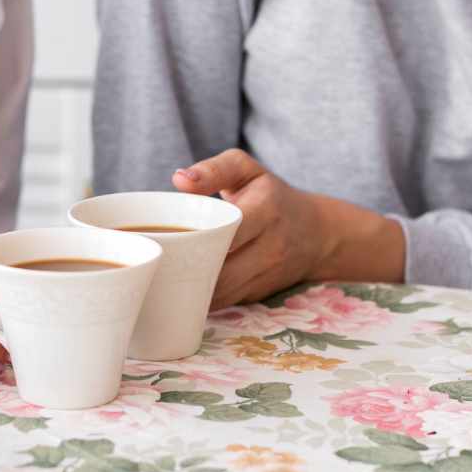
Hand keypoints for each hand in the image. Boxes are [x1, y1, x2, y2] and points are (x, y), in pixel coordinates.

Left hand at [172, 149, 405, 308]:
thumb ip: (215, 169)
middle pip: (221, 270)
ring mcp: (267, 276)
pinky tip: (180, 289)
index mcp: (266, 210)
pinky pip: (224, 302)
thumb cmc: (271, 196)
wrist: (318, 233)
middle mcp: (271, 247)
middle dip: (185, 270)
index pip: (227, 232)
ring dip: (190, 289)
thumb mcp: (247, 171)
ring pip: (221, 293)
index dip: (193, 239)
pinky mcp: (259, 295)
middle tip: (153, 261)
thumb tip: (179, 178)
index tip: (162, 237)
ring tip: (161, 277)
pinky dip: (200, 299)